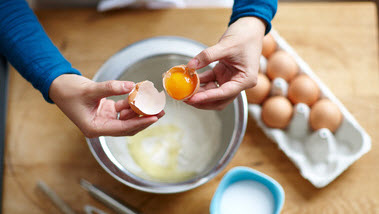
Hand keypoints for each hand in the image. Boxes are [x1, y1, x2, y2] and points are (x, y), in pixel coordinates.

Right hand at [49, 74, 163, 137]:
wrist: (56, 85)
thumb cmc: (68, 90)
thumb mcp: (90, 89)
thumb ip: (111, 88)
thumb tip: (131, 86)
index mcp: (94, 128)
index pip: (122, 128)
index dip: (139, 123)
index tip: (154, 118)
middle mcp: (100, 126)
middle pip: (128, 126)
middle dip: (145, 119)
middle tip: (161, 112)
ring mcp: (104, 119)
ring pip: (127, 118)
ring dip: (140, 110)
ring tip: (155, 103)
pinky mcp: (106, 110)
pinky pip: (123, 109)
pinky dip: (132, 103)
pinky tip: (142, 95)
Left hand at [186, 17, 265, 109]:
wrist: (250, 27)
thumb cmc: (245, 36)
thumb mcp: (225, 45)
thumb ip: (207, 56)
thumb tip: (191, 66)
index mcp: (246, 79)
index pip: (225, 93)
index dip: (208, 97)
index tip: (194, 99)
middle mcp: (239, 82)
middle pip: (219, 99)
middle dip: (202, 100)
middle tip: (186, 98)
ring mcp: (230, 79)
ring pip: (213, 93)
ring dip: (200, 92)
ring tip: (185, 90)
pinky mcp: (223, 74)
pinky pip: (210, 81)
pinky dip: (200, 82)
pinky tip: (189, 79)